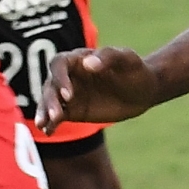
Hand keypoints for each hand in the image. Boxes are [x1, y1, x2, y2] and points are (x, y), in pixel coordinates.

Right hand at [38, 44, 160, 129]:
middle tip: (56, 115)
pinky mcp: (73, 111)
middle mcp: (69, 75)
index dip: (60, 78)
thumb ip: (108, 57)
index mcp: (78, 59)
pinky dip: (50, 123)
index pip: (59, 64)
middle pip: (51, 85)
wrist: (144, 90)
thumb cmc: (135, 69)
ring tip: (44, 125)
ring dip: (45, 112)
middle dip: (50, 100)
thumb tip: (88, 64)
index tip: (68, 94)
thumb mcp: (127, 59)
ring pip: (50, 101)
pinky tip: (47, 131)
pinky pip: (57, 117)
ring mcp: (69, 94)